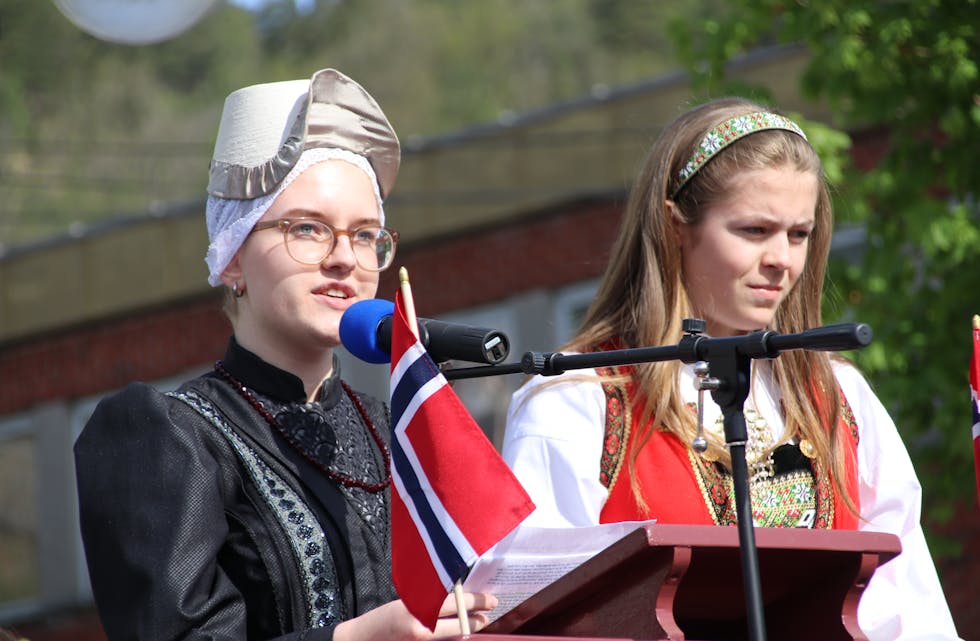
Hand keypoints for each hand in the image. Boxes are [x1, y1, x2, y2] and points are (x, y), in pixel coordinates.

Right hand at [334, 591, 497, 640]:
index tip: (489, 599)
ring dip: (467, 629)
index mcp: (416, 607)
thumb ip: (430, 602)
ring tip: (478, 622)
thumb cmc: (382, 619)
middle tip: (489, 612)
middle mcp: (420, 627)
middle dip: (478, 618)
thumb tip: (460, 599)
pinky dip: (453, 638)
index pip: (454, 602)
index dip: (476, 601)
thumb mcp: (406, 603)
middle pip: (460, 624)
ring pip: (455, 637)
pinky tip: (458, 633)